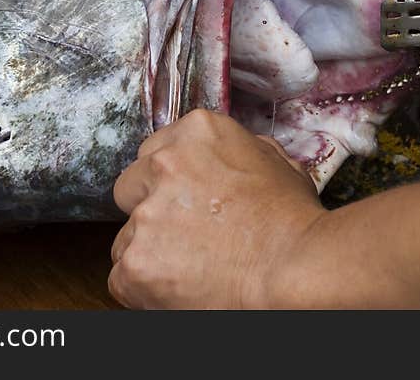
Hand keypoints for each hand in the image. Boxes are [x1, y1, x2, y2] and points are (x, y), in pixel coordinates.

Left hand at [108, 109, 323, 308]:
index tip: (183, 201)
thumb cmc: (295, 223)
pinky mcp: (135, 261)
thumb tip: (233, 156)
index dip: (169, 181)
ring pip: (127, 236)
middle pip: (130, 188)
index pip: (154, 152)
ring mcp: (146, 214)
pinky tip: (182, 287)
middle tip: (184, 235)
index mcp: (196, 132)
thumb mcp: (277, 165)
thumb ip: (243, 151)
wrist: (297, 270)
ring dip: (151, 251)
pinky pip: (122, 276)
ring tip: (194, 266)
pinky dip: (146, 287)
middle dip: (150, 210)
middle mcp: (163, 164)